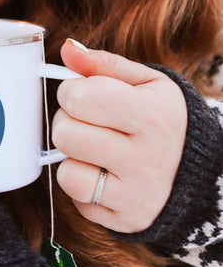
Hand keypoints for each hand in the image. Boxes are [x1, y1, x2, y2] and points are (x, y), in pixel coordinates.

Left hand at [51, 39, 187, 233]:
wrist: (200, 170)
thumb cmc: (160, 117)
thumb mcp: (144, 82)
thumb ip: (103, 63)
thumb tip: (67, 48)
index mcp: (152, 114)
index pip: (81, 97)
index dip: (71, 91)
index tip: (84, 93)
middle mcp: (147, 158)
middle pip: (67, 134)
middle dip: (67, 122)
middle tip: (86, 121)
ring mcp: (137, 193)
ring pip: (67, 172)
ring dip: (71, 156)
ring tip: (93, 147)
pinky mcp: (126, 219)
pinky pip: (76, 200)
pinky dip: (81, 184)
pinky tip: (101, 172)